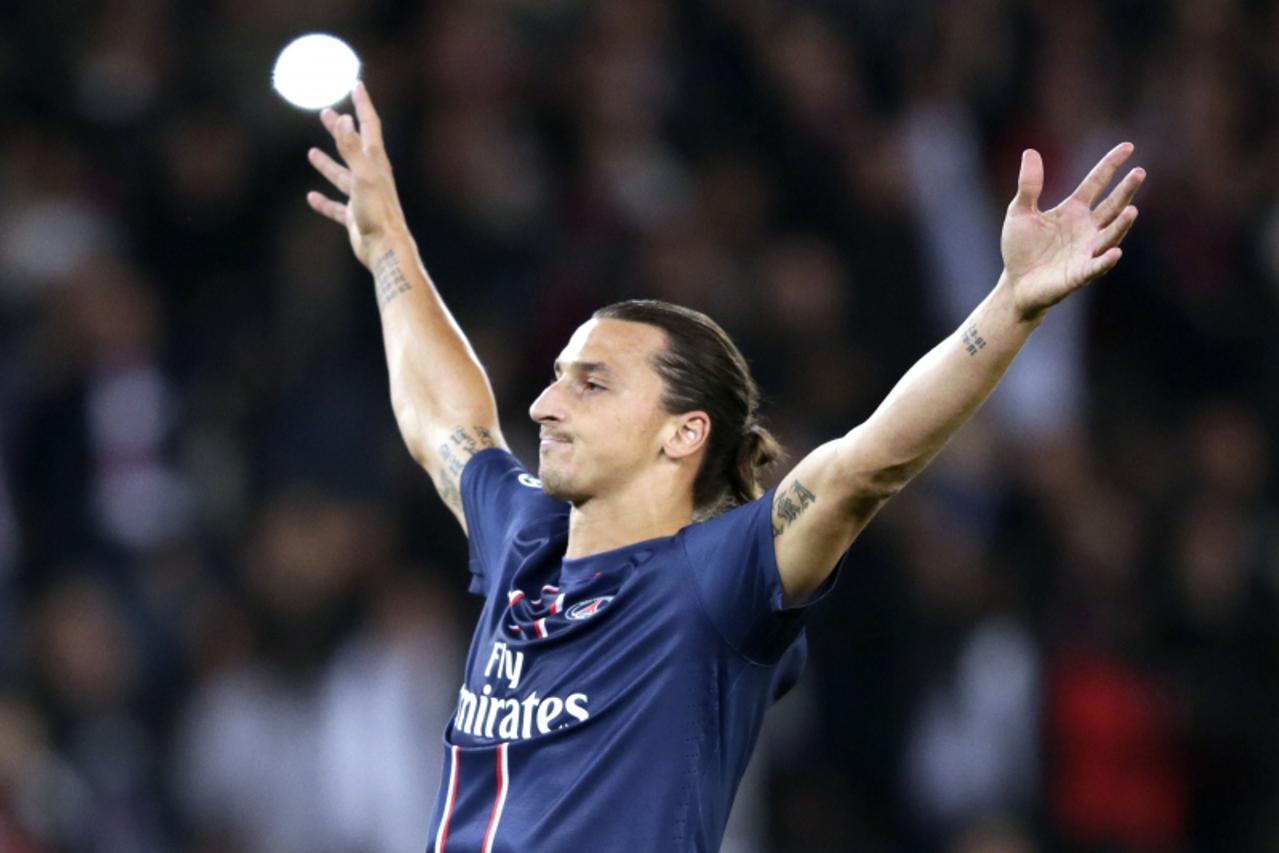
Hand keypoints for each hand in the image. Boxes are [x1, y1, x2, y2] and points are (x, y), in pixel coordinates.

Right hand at [306, 82, 407, 268]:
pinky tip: (311, 198)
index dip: (362, 104)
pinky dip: (324, 202)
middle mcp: (371, 177)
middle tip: (325, 114)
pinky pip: (336, 206)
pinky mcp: (355, 217)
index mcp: (376, 163)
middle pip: (354, 147)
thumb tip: (343, 119)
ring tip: (311, 153)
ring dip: (328, 164)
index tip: (357, 85)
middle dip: (341, 130)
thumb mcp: (363, 176)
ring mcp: (363, 197)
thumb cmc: (378, 212)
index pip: (369, 126)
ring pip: (342, 176)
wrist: (386, 249)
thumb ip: (351, 148)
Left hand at [1000, 143, 1145, 320]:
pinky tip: (1114, 252)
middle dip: (1125, 191)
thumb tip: (1030, 151)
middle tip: (1139, 173)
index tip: (1128, 147)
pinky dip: (1105, 260)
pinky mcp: (1079, 274)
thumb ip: (1029, 186)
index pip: (1096, 183)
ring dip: (1121, 224)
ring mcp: (1086, 251)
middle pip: (1111, 206)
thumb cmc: (1020, 249)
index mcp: (1073, 210)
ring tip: (1132, 210)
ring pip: (1110, 235)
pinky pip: (1096, 266)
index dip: (1110, 165)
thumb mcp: (1019, 212)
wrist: (1015, 284)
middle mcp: (1086, 228)